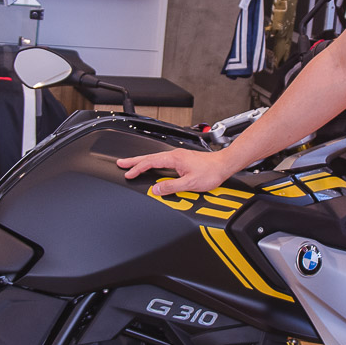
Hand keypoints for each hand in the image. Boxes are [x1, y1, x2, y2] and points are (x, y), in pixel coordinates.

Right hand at [118, 148, 236, 196]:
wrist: (224, 165)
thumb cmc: (211, 172)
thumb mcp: (190, 183)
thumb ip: (171, 186)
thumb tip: (156, 189)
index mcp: (174, 158)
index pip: (150, 162)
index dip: (137, 168)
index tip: (127, 173)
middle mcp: (175, 155)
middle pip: (149, 157)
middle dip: (134, 161)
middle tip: (121, 163)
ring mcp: (178, 157)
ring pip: (155, 158)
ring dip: (143, 162)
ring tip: (132, 165)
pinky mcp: (182, 160)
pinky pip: (162, 160)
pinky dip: (152, 163)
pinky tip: (151, 166)